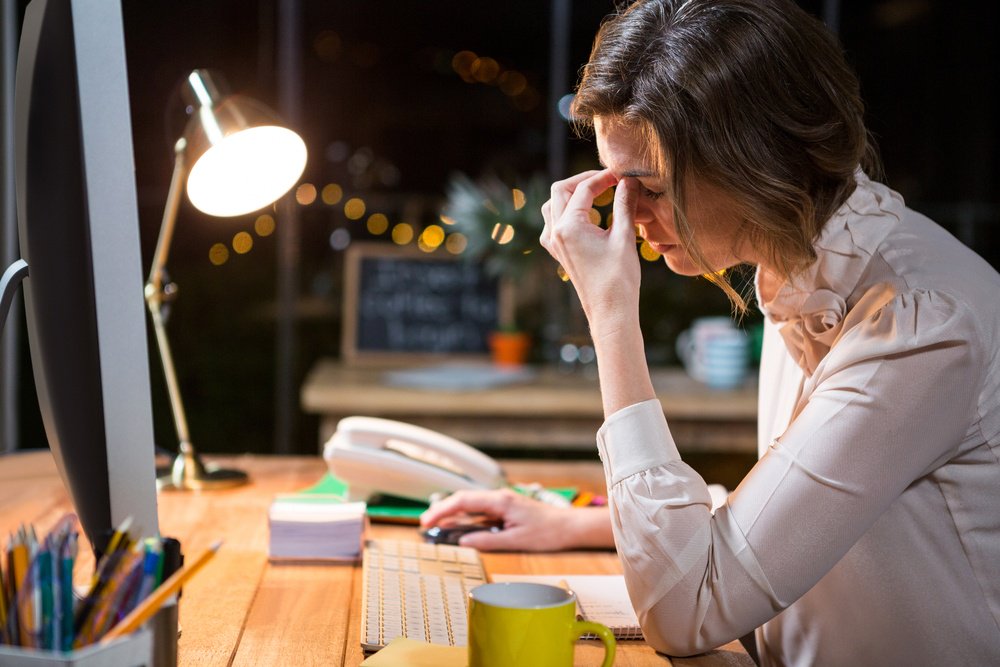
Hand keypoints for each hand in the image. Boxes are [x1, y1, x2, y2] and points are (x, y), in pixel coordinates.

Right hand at [419, 488, 613, 551]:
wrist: (570, 526)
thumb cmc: (548, 532)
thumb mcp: (517, 541)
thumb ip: (488, 541)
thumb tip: (464, 543)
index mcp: (500, 500)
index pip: (463, 501)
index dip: (442, 510)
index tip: (428, 521)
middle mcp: (499, 497)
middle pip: (463, 500)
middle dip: (442, 511)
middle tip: (425, 525)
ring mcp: (502, 502)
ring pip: (470, 505)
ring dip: (453, 514)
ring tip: (436, 527)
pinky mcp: (505, 509)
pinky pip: (480, 511)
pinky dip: (466, 518)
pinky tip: (458, 528)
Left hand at [540, 170, 641, 332]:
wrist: (610, 312)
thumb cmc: (619, 278)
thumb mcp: (625, 236)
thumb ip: (625, 204)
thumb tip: (629, 180)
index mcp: (569, 227)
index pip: (584, 189)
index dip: (604, 177)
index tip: (623, 174)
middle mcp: (555, 233)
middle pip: (561, 190)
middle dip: (584, 181)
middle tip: (609, 180)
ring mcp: (553, 243)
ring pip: (553, 205)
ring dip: (573, 194)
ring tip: (598, 193)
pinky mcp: (558, 252)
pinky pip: (554, 222)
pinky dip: (568, 211)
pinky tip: (589, 215)